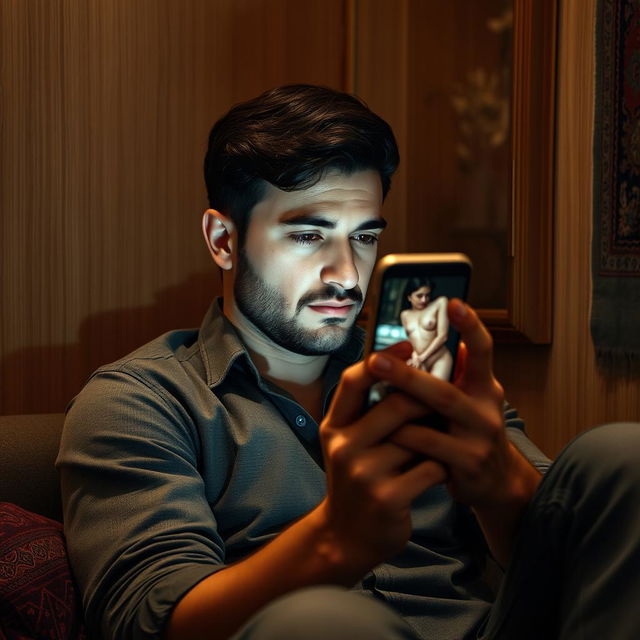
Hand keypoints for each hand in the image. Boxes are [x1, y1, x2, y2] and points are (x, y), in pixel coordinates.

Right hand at [318, 342, 446, 572]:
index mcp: (334, 426)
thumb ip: (367, 410)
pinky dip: (440, 467)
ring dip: (435, 436)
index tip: (410, 346)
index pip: (353, 380)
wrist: (346, 535)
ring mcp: (364, 473)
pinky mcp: (388, 497)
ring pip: (418, 437)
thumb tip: (406, 368)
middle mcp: (343, 446)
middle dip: (426, 398)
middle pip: (396, 405)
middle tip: (444, 395)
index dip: (383, 360)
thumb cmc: (356, 478)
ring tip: (441, 437)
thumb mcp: (348, 441)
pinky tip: (437, 471)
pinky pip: (430, 468)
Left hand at [366, 300, 540, 562]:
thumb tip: (434, 337)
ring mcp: (479, 438)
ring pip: (434, 417)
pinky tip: (385, 433)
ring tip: (370, 394)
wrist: (495, 485)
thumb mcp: (469, 401)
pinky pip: (428, 446)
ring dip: (399, 405)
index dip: (471, 326)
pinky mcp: (468, 464)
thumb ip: (454, 374)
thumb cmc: (469, 433)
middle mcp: (486, 408)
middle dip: (408, 374)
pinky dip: (404, 437)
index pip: (482, 351)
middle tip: (376, 359)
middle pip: (444, 387)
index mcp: (484, 386)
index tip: (454, 303)